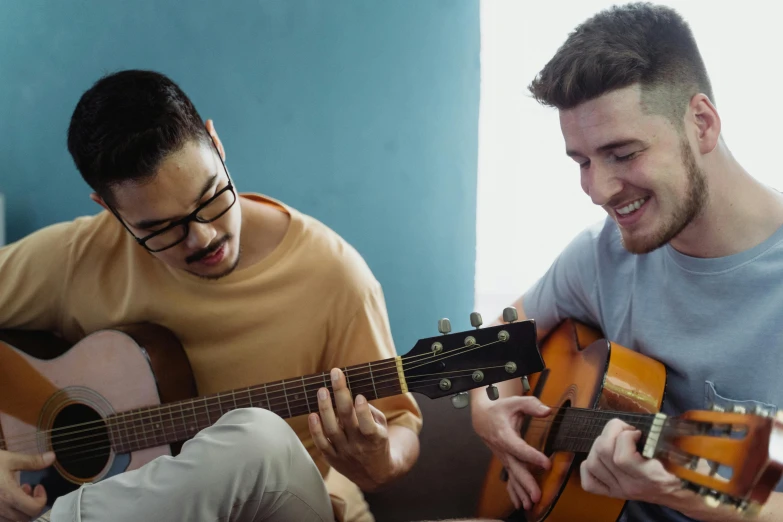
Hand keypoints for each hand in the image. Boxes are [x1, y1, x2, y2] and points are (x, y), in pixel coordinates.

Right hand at [0, 450, 54, 520]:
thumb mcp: (9, 459)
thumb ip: (31, 461)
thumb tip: (52, 457)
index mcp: (8, 495)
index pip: (34, 509)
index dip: (42, 499)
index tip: (39, 487)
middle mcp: (0, 509)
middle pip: (26, 518)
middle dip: (32, 504)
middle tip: (29, 489)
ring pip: (13, 521)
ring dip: (20, 509)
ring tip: (18, 492)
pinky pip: (2, 519)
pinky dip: (9, 513)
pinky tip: (6, 498)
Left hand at [308, 368, 394, 491]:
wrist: (375, 474)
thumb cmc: (378, 441)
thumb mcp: (382, 426)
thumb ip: (369, 412)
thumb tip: (353, 395)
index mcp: (375, 438)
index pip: (368, 426)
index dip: (363, 412)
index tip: (359, 396)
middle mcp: (359, 446)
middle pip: (347, 419)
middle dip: (341, 394)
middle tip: (336, 374)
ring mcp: (344, 453)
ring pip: (331, 430)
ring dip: (325, 408)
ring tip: (322, 390)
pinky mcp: (332, 458)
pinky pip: (321, 443)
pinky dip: (315, 429)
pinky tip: (312, 414)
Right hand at [472, 395, 552, 509]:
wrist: (481, 418)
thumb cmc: (499, 410)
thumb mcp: (514, 402)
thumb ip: (531, 405)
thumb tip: (547, 411)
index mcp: (504, 434)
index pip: (519, 448)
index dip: (532, 456)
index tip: (546, 464)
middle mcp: (503, 449)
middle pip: (515, 468)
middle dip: (526, 482)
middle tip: (537, 495)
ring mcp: (503, 458)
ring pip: (512, 477)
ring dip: (521, 492)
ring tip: (531, 504)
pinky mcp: (506, 462)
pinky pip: (510, 479)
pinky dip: (515, 492)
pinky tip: (521, 504)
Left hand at [581, 419, 680, 503]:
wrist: (686, 496)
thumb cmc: (686, 471)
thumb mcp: (683, 453)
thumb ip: (666, 438)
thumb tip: (655, 421)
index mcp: (651, 477)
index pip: (623, 457)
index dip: (626, 436)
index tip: (637, 431)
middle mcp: (632, 486)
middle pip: (603, 453)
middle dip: (611, 431)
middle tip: (626, 430)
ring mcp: (620, 491)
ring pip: (593, 462)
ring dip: (600, 444)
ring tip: (615, 440)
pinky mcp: (612, 493)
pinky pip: (588, 481)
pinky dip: (589, 466)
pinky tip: (602, 458)